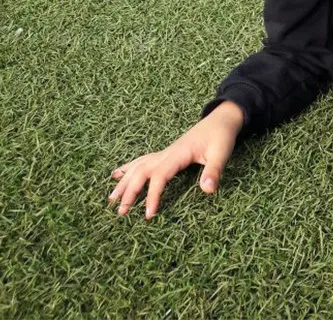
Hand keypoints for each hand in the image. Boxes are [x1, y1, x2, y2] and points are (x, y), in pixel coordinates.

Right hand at [108, 100, 244, 219]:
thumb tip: (207, 191)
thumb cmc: (222, 136)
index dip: (152, 195)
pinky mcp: (167, 153)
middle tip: (121, 212)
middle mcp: (167, 153)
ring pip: (139, 166)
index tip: (149, 214)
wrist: (222, 118)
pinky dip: (128, 168)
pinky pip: (143, 160)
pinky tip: (116, 174)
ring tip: (111, 199)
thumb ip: (214, 171)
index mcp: (178, 154)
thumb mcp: (221, 153)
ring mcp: (165, 152)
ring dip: (124, 182)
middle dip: (130, 191)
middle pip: (142, 171)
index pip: (160, 176)